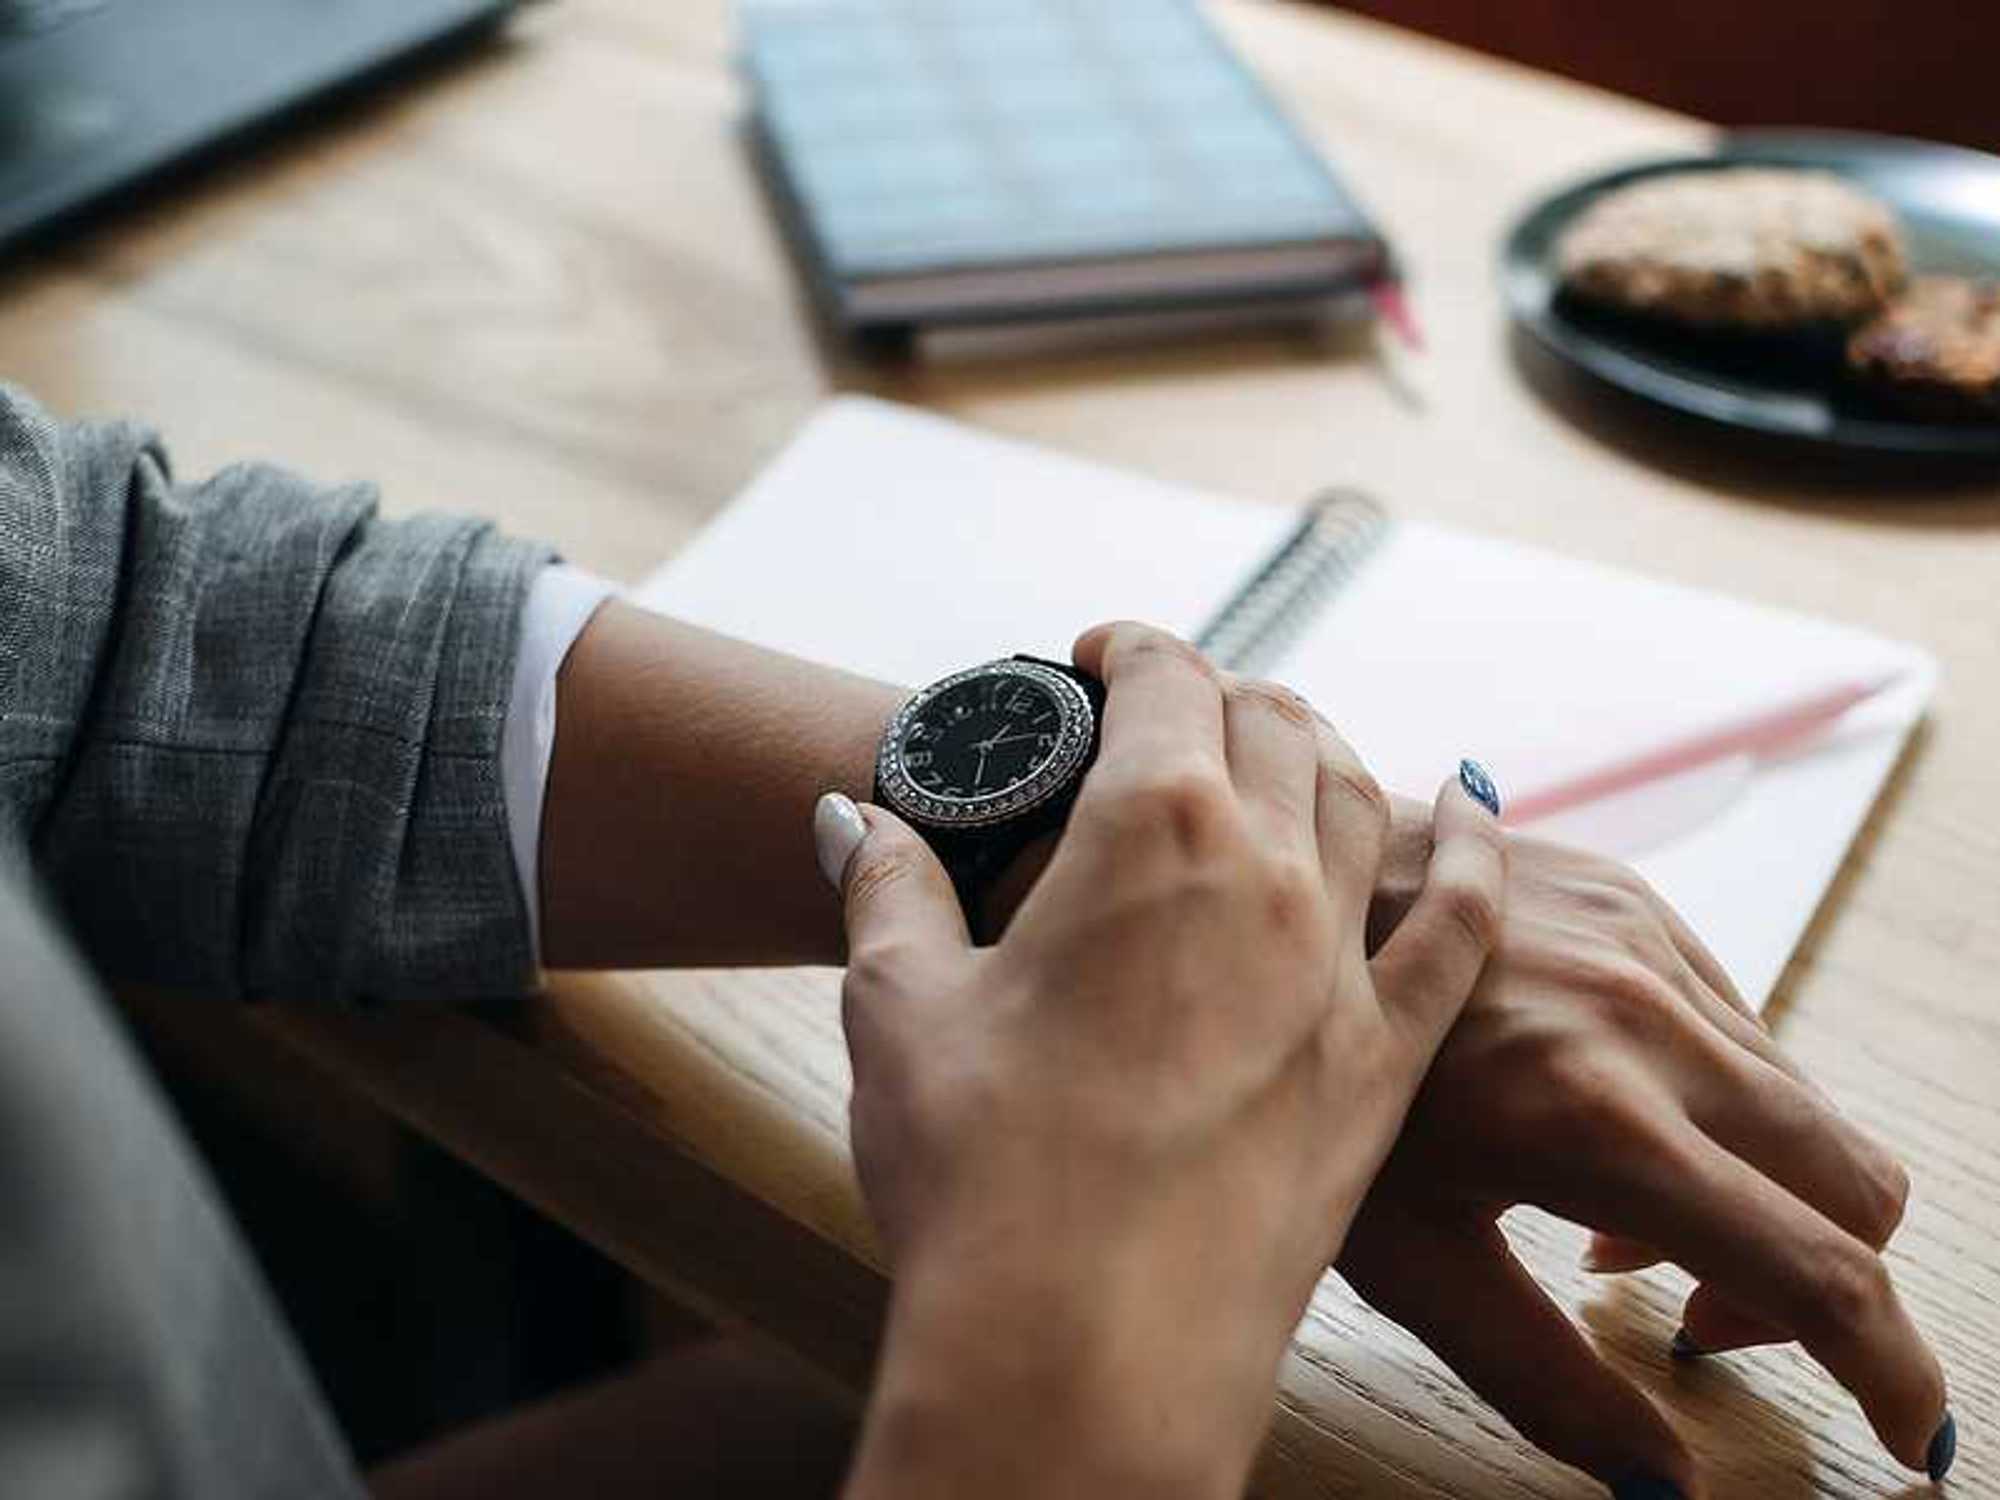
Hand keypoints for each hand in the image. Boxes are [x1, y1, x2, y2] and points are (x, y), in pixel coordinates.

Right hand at [820, 623, 1506, 1499]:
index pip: (1165, 677)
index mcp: (1149, 830)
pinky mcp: (1384, 1062)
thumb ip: (886, 886)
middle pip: (1272, 722)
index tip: (1099, 657)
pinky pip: (1462, 921)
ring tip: (1277, 746)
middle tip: (1168, 715)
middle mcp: (1266, 873)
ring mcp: (1338, 967)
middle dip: (1216, 694)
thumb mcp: (900, 1005)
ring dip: (1318, 749)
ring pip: (1362, 797)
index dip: (1129, 647)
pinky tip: (1472, 804)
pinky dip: (1472, 847)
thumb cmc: (981, 1177)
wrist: (1084, 1352)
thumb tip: (850, 817)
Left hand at [1341, 825, 1952, 1495]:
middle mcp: (1646, 1019)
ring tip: (1615, 1222)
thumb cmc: (1301, 1081)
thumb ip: (1542, 1378)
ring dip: (1759, 1189)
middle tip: (1697, 1321)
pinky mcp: (1636, 899)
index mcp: (1592, 1120)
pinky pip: (1740, 1027)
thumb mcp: (1405, 1255)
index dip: (1887, 1371)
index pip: (1817, 1269)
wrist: (1270, 893)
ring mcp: (1648, 944)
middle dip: (1821, 1283)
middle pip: (1852, 1182)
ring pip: (1803, 1103)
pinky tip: (1603, 1121)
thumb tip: (1667, 1482)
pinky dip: (1717, 1104)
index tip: (1906, 1434)